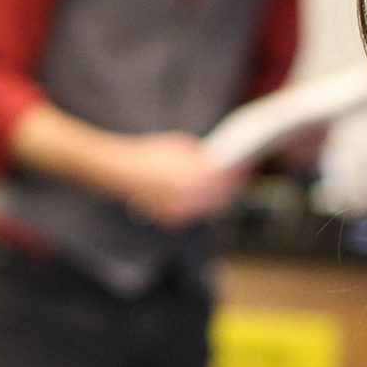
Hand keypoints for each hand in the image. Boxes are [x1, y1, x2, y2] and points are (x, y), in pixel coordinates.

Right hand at [116, 132, 242, 228]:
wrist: (119, 171)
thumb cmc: (149, 154)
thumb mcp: (180, 145)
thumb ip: (201, 155)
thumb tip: (220, 161)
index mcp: (193, 174)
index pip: (226, 175)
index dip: (239, 170)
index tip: (247, 163)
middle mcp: (189, 197)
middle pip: (222, 195)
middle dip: (232, 185)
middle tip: (240, 175)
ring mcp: (180, 211)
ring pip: (210, 207)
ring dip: (220, 196)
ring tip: (226, 185)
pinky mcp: (172, 220)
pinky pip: (195, 213)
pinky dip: (202, 204)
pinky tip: (206, 194)